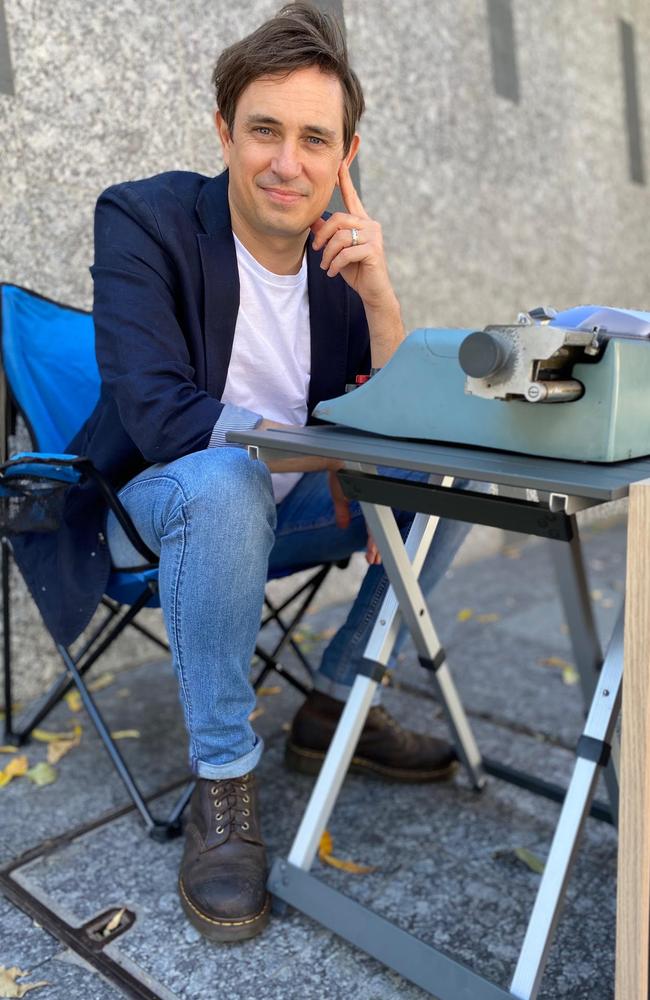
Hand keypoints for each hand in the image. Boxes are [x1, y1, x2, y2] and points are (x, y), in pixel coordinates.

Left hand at [310, 161, 393, 310]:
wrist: (372, 291)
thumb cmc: (355, 270)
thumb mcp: (337, 250)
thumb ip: (328, 233)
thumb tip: (313, 219)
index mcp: (361, 221)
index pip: (351, 196)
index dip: (345, 180)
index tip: (339, 162)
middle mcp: (370, 224)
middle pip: (337, 219)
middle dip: (322, 237)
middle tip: (317, 251)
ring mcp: (373, 236)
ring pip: (340, 237)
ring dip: (328, 255)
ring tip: (326, 266)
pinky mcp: (373, 250)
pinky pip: (345, 253)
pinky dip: (335, 264)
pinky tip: (333, 272)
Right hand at [328, 469, 380, 563]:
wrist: (335, 457)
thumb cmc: (339, 471)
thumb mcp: (339, 494)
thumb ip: (342, 510)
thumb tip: (343, 525)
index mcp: (366, 501)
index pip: (372, 524)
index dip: (372, 541)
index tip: (372, 555)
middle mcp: (372, 500)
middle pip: (376, 528)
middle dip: (376, 547)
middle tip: (375, 560)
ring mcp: (372, 498)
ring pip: (377, 525)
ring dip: (376, 544)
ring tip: (375, 557)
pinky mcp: (370, 495)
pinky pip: (374, 516)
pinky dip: (374, 532)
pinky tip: (374, 544)